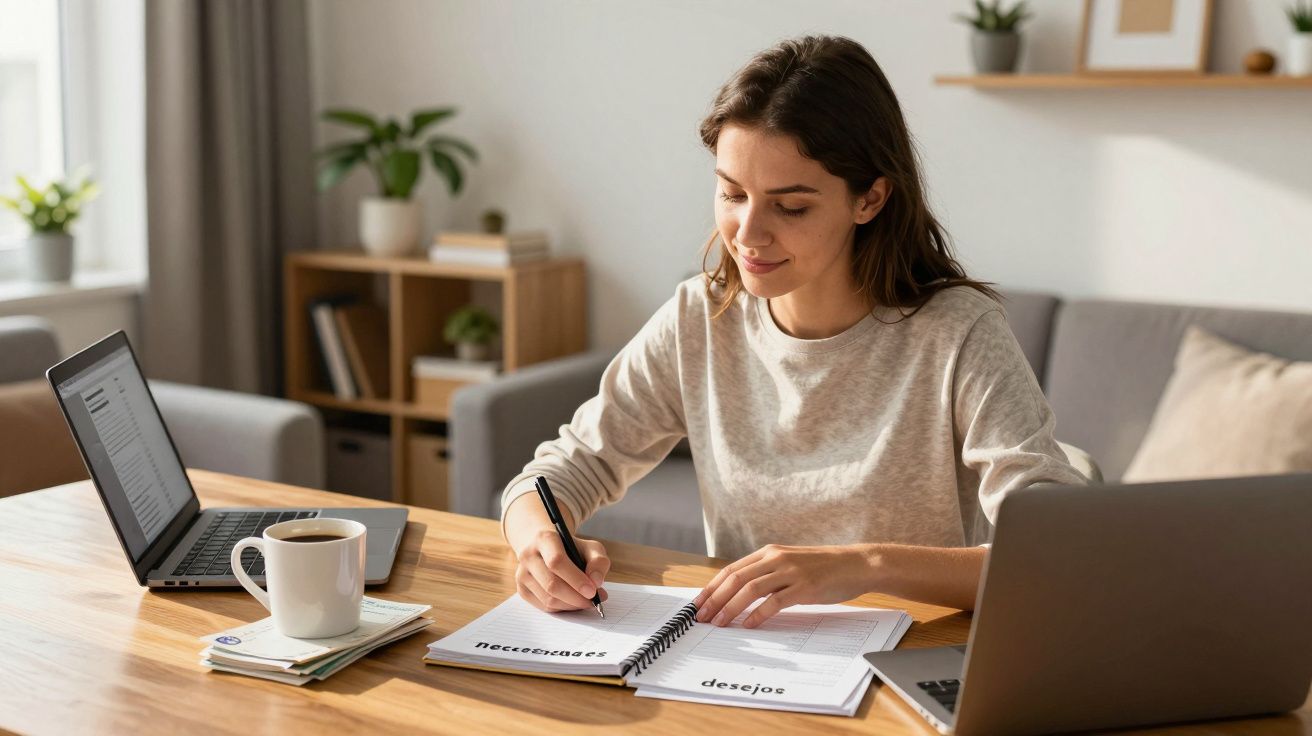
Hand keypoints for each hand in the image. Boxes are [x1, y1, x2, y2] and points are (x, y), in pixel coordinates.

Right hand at [505, 494, 610, 612]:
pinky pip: (544, 606)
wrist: (546, 547)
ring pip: (548, 599)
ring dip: (571, 605)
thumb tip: (596, 582)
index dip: (575, 579)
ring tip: (586, 601)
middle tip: (594, 601)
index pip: (556, 561)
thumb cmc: (571, 548)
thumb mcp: (589, 547)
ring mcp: (522, 573)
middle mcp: (528, 555)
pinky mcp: (522, 588)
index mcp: (544, 539)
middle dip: (576, 597)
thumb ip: (598, 561)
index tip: (592, 591)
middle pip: (551, 584)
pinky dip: (562, 608)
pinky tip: (573, 602)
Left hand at [691, 544, 876, 628]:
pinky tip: (749, 625)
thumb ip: (767, 573)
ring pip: (751, 589)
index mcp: (769, 552)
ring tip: (719, 623)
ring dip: (731, 608)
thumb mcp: (789, 564)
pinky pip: (775, 602)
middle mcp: (776, 558)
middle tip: (701, 617)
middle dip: (715, 599)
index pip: (731, 570)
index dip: (712, 587)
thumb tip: (739, 593)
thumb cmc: (822, 568)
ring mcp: (790, 572)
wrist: (855, 564)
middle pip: (736, 578)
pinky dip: (758, 614)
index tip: (698, 603)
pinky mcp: (805, 587)